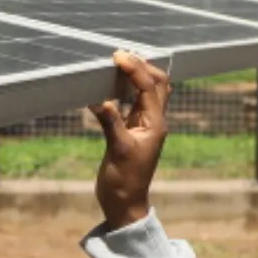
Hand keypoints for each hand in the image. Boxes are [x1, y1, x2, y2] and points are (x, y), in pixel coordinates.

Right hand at [91, 49, 169, 229]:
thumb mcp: (117, 151)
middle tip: (120, 55)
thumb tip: (100, 99)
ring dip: (137, 75)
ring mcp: (144, 125)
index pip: (149, 88)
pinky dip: (126, 89)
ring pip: (148, 91)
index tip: (118, 56)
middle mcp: (153, 121)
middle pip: (158, 84)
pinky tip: (110, 84)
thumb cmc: (124, 181)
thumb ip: (110, 123)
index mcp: (155, 124)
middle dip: (142, 66)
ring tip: (118, 63)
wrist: (123, 202)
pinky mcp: (132, 130)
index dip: (135, 69)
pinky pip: (134, 102)